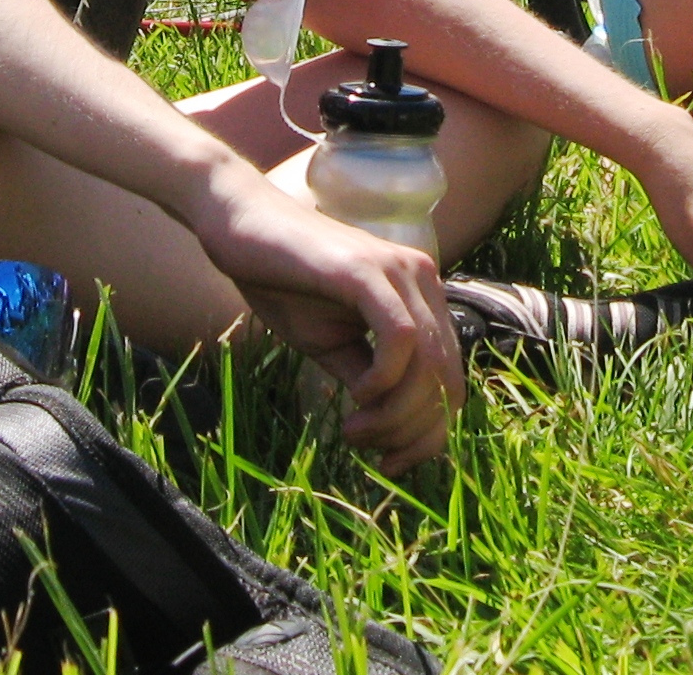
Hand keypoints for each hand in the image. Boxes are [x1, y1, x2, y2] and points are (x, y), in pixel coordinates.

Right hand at [190, 176, 462, 469]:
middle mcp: (422, 280)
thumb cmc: (284, 284)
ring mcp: (398, 270)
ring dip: (397, 415)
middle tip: (376, 456)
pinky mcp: (366, 270)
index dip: (431, 433)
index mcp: (420, 298)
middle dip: (416, 433)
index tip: (393, 463)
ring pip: (429, 363)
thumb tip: (397, 436)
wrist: (242, 228)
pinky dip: (385, 380)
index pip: (451, 377)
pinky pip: (400, 337)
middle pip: (447, 378)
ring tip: (357, 430)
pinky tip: (357, 396)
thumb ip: (372, 381)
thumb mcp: (334, 346)